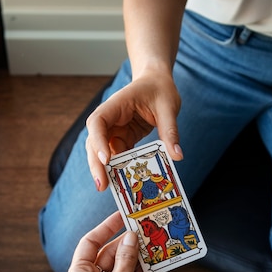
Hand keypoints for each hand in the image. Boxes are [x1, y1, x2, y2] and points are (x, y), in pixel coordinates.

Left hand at [64, 212, 152, 271]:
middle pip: (106, 253)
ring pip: (118, 267)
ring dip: (134, 257)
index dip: (106, 227)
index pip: (89, 242)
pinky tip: (153, 262)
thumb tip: (131, 237)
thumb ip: (126, 255)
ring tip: (150, 243)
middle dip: (124, 243)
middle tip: (142, 231)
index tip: (121, 216)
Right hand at [85, 72, 182, 191]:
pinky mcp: (122, 139)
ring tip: (108, 189)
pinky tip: (123, 184)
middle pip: (94, 142)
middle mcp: (109, 119)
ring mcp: (114, 131)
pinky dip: (119, 170)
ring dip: (104, 170)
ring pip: (102, 152)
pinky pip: (117, 157)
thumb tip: (177, 156)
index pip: (98, 122)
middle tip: (101, 185)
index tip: (105, 159)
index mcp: (115, 105)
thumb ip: (170, 131)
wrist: (156, 82)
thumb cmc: (160, 89)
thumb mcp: (168, 107)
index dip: (98, 141)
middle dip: (96, 164)